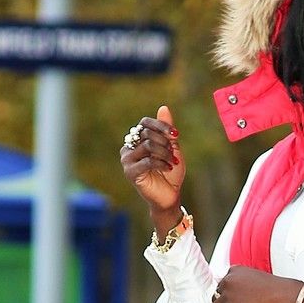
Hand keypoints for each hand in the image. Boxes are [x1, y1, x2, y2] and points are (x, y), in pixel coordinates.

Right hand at [121, 105, 185, 230]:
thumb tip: (163, 107)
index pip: (145, 123)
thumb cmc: (170, 171)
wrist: (170, 195)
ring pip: (147, 145)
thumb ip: (166, 130)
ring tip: (171, 161)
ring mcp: (127, 160)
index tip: (176, 135)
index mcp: (137, 139)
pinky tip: (168, 168)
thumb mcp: (172, 147)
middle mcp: (129, 147)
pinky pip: (147, 160)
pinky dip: (161, 163)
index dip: (161, 125)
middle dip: (165, 142)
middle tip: (173, 154)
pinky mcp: (130, 172)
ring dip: (164, 153)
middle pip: (147, 133)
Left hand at [209, 266, 303, 302]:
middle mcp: (229, 280)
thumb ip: (244, 283)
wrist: (282, 295)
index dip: (225, 292)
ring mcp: (228, 294)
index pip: (224, 282)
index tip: (226, 297)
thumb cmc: (275, 288)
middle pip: (217, 293)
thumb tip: (241, 294)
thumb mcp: (256, 278)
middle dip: (221, 302)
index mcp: (236, 271)